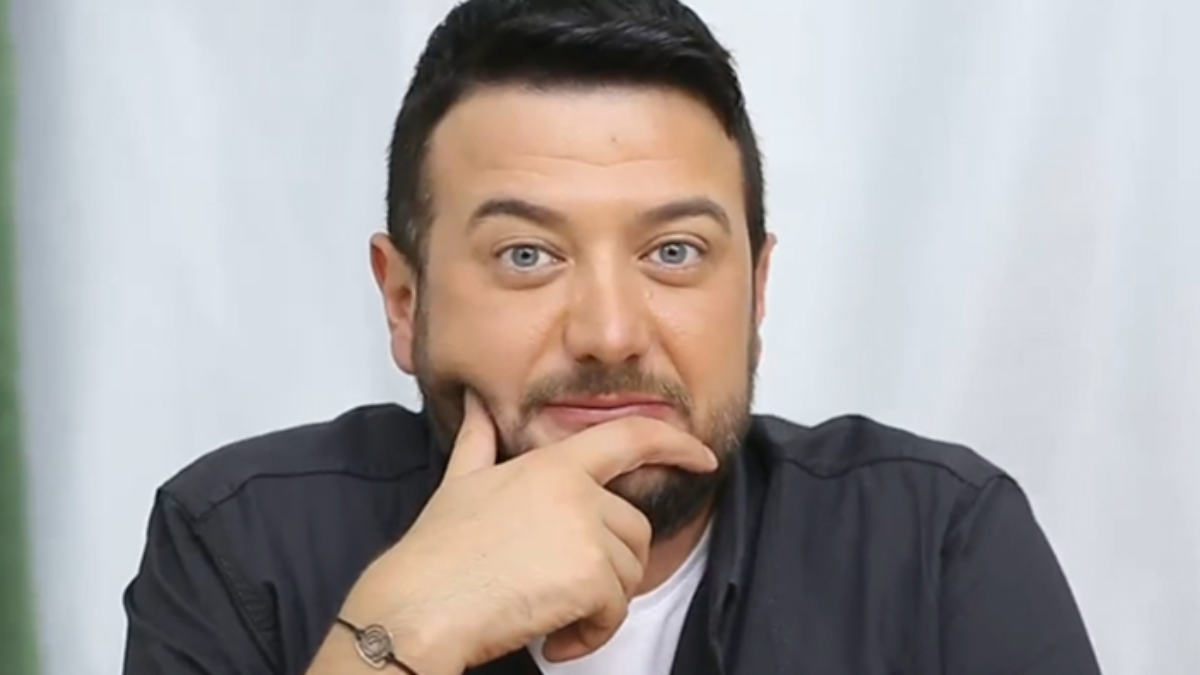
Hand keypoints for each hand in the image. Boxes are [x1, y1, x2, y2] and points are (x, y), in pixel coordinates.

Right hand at [340, 391, 717, 672]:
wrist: (416, 606)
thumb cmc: (435, 553)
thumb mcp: (460, 483)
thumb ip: (480, 441)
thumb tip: (477, 405)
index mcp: (551, 463)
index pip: (630, 437)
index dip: (675, 443)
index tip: (702, 456)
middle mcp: (575, 489)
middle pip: (633, 528)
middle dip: (608, 567)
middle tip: (561, 591)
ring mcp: (586, 530)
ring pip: (629, 573)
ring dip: (597, 606)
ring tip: (550, 615)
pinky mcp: (592, 576)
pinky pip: (616, 611)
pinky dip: (591, 635)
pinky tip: (554, 640)